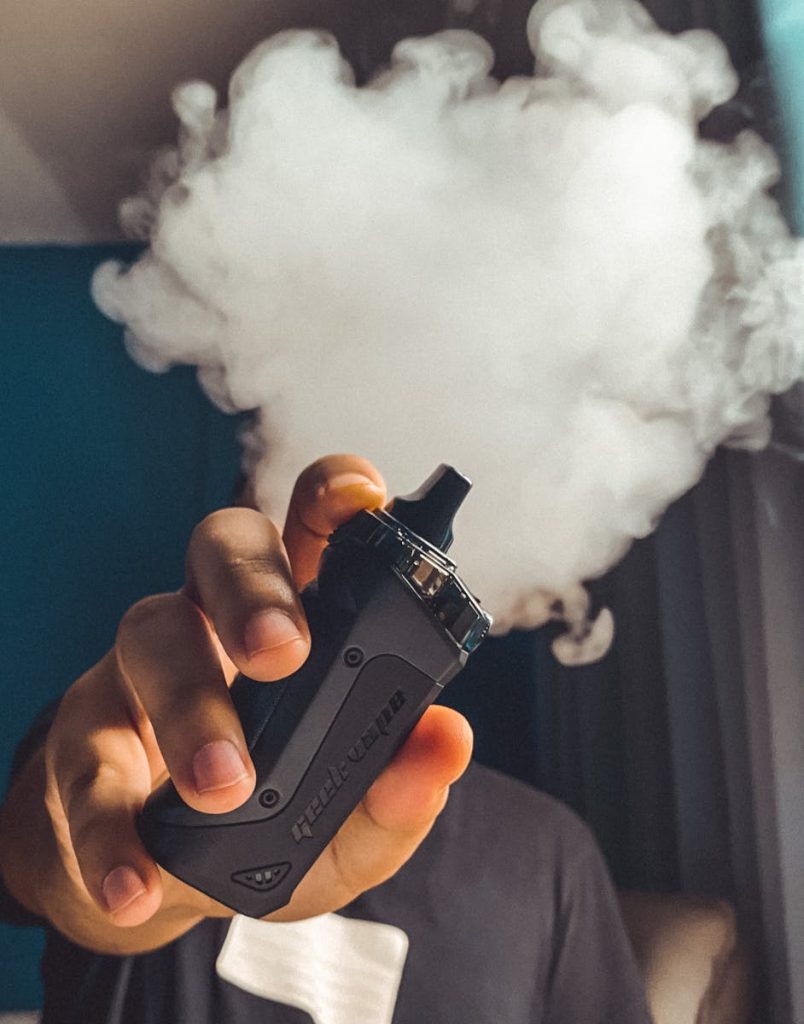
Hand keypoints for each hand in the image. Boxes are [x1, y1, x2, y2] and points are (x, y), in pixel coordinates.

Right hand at [38, 454, 472, 944]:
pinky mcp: (81, 739)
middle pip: (224, 546)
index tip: (363, 501)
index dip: (337, 496)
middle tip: (284, 654)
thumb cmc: (265, 828)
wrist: (159, 883)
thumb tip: (446, 740)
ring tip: (226, 784)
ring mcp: (141, 669)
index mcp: (293, 618)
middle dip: (255, 588)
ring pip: (151, 634)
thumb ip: (396, 789)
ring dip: (190, 707)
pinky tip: (139, 880)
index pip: (314, 525)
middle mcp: (215, 620)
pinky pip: (84, 764)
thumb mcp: (344, 825)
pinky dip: (112, 828)